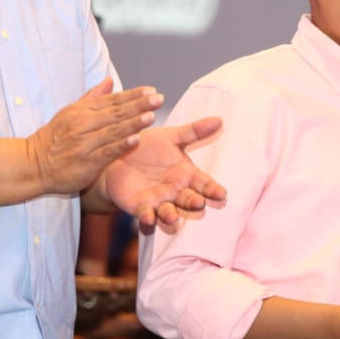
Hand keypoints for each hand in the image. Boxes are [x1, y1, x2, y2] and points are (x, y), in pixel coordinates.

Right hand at [28, 79, 164, 193]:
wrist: (33, 164)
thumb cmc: (55, 138)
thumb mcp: (69, 112)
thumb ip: (92, 97)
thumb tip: (110, 80)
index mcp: (81, 111)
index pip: (112, 100)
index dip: (133, 95)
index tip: (151, 91)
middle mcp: (83, 124)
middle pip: (115, 113)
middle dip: (139, 105)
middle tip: (159, 99)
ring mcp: (84, 143)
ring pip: (113, 131)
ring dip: (133, 123)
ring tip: (151, 116)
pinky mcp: (85, 162)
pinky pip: (106, 152)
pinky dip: (121, 145)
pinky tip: (136, 140)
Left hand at [103, 118, 225, 230]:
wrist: (117, 156)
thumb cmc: (147, 147)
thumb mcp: (170, 137)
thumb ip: (193, 132)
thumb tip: (219, 120)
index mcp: (185, 175)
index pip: (203, 184)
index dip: (212, 189)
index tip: (222, 194)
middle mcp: (175, 191)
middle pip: (188, 200)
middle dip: (194, 203)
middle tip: (199, 203)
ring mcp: (158, 201)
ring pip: (168, 212)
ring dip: (171, 215)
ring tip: (172, 216)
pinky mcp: (140, 207)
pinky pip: (145, 215)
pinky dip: (147, 219)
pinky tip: (148, 218)